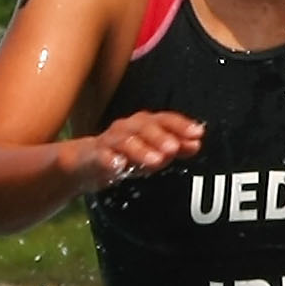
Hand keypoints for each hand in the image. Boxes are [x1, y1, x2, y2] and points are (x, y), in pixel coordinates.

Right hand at [77, 111, 205, 192]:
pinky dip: (110, 160)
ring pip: (126, 141)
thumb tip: (197, 144)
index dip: (181, 125)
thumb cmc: (126, 154)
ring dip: (141, 150)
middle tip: (174, 149)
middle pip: (146, 127)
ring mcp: (110, 141)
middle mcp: (128, 128)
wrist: (86, 163)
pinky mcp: (94, 156)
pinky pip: (101, 156)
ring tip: (155, 161)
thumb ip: (176, 147)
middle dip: (161, 137)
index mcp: (145, 124)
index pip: (165, 120)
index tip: (198, 134)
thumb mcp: (154, 151)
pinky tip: (119, 165)